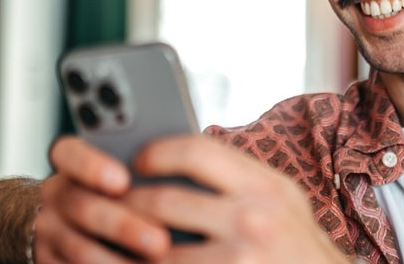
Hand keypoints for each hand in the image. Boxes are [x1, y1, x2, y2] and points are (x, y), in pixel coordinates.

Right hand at [34, 136, 172, 262]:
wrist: (80, 223)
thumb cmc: (120, 190)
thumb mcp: (127, 171)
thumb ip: (143, 171)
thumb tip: (180, 181)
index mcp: (71, 161)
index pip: (69, 154)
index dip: (92, 166)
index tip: (123, 181)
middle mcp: (55, 194)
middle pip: (81, 206)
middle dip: (122, 225)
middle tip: (160, 240)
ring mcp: (49, 229)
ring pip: (79, 246)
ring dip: (119, 259)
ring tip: (157, 259)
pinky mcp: (50, 259)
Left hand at [123, 135, 348, 263]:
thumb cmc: (296, 245)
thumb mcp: (279, 200)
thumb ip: (236, 179)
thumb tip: (174, 159)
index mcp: (264, 186)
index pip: (196, 151)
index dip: (156, 152)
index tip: (136, 160)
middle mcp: (254, 219)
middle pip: (165, 201)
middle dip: (126, 202)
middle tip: (107, 203)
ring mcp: (240, 259)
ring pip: (158, 249)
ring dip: (127, 244)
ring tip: (113, 239)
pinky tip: (137, 262)